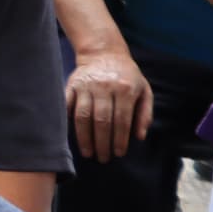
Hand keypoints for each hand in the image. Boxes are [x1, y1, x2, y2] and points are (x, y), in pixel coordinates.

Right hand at [64, 42, 152, 164]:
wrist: (104, 53)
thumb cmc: (127, 75)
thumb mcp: (144, 90)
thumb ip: (144, 113)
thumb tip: (139, 137)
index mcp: (125, 89)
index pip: (122, 120)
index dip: (119, 139)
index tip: (118, 153)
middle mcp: (105, 87)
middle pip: (102, 121)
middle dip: (102, 143)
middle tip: (102, 158)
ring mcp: (87, 86)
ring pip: (83, 116)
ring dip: (85, 137)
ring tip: (88, 153)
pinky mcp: (72, 85)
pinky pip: (68, 106)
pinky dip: (68, 121)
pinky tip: (71, 136)